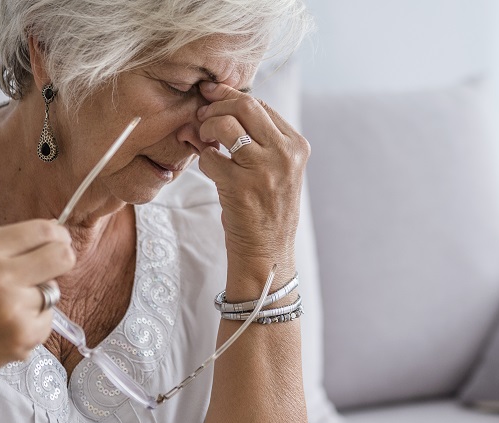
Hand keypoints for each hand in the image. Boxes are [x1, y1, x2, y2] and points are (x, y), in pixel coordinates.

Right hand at [0, 219, 75, 390]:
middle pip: (62, 256)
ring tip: (6, 311)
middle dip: (62, 261)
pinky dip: (33, 325)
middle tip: (51, 270)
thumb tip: (54, 232)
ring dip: (39, 300)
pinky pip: (47, 320)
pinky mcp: (22, 335)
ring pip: (53, 292)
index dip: (58, 235)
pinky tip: (6, 330)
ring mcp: (12, 308)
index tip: (59, 240)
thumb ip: (8, 249)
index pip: (42, 231)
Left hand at [194, 82, 308, 273]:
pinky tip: (208, 167)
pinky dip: (203, 159)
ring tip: (202, 138)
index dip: (232, 96)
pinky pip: (210, 157)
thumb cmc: (266, 208)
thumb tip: (216, 105)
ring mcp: (263, 170)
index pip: (262, 105)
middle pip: (246, 106)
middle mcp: (284, 154)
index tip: (212, 95)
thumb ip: (257, 138)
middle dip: (217, 105)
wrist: (267, 251)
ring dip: (206, 127)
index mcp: (296, 146)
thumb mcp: (276, 169)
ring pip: (226, 124)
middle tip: (202, 115)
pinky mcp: (240, 187)